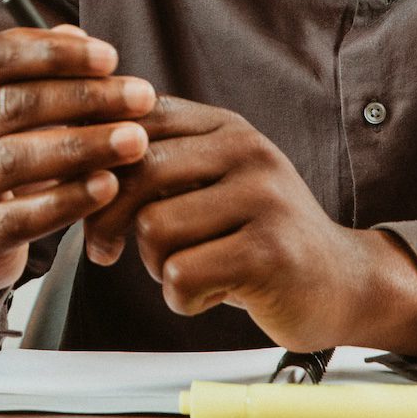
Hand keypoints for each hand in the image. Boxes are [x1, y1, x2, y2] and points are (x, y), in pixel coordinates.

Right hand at [0, 24, 155, 306]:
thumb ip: (34, 74)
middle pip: (11, 104)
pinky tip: (108, 186)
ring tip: (135, 140)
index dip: (55, 53)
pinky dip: (68, 199)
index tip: (111, 57)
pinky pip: (19, 217)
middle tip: (141, 97)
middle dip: (84, 97)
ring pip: (13, 158)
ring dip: (83, 145)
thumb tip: (77, 34)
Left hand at [82, 97, 416, 355]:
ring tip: (185, 270)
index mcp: (224, 126)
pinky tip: (210, 293)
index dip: (95, 159)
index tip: (79, 193)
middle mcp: (246, 151)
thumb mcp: (213, 182)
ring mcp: (263, 198)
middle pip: (137, 171)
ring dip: (154, 264)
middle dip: (108, 218)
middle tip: (104, 250)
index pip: (137, 121)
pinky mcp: (270, 251)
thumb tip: (73, 152)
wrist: (342, 283)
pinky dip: (181, 297)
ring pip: (155, 228)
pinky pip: (182, 274)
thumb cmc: (258, 236)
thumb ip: (158, 162)